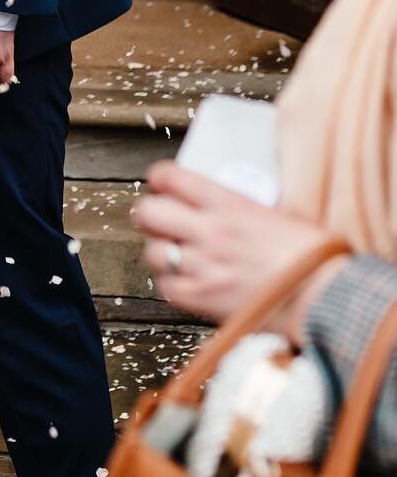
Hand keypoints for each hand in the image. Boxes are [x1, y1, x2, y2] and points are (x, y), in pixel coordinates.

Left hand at [133, 161, 341, 337]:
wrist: (327, 296)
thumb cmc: (311, 256)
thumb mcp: (274, 213)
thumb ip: (237, 207)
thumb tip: (220, 206)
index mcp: (226, 202)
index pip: (169, 176)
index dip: (160, 181)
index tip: (162, 187)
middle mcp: (209, 230)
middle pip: (148, 213)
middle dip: (150, 217)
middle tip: (161, 223)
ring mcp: (204, 265)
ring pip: (154, 252)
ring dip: (162, 254)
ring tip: (178, 257)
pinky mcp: (204, 299)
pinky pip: (167, 289)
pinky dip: (172, 286)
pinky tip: (188, 284)